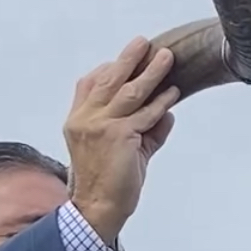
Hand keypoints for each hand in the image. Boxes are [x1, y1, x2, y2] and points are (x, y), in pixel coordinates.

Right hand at [64, 37, 178, 243]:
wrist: (98, 208)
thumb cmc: (108, 182)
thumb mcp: (122, 150)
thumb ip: (144, 130)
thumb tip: (167, 112)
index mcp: (78, 119)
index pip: (89, 84)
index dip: (108, 68)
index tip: (127, 58)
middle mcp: (85, 119)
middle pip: (108, 79)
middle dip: (128, 59)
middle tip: (144, 43)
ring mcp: (100, 126)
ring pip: (129, 92)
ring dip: (151, 73)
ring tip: (166, 58)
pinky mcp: (118, 136)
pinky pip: (144, 114)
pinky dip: (161, 102)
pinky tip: (172, 93)